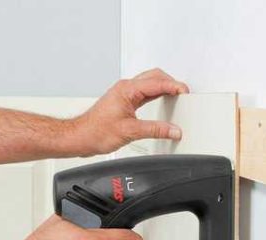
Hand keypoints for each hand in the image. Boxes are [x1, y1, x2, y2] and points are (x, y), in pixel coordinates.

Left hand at [64, 68, 189, 155]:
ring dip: (164, 87)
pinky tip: (162, 101)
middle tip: (183, 93)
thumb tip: (173, 130)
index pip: (157, 82)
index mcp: (127, 89)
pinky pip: (145, 93)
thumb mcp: (131, 132)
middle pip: (155, 76)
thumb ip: (156, 130)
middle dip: (171, 82)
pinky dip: (157, 94)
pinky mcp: (124, 101)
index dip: (174, 86)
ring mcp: (124, 94)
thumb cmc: (96, 131)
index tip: (185, 92)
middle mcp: (126, 88)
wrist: (80, 137)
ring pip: (150, 83)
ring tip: (176, 96)